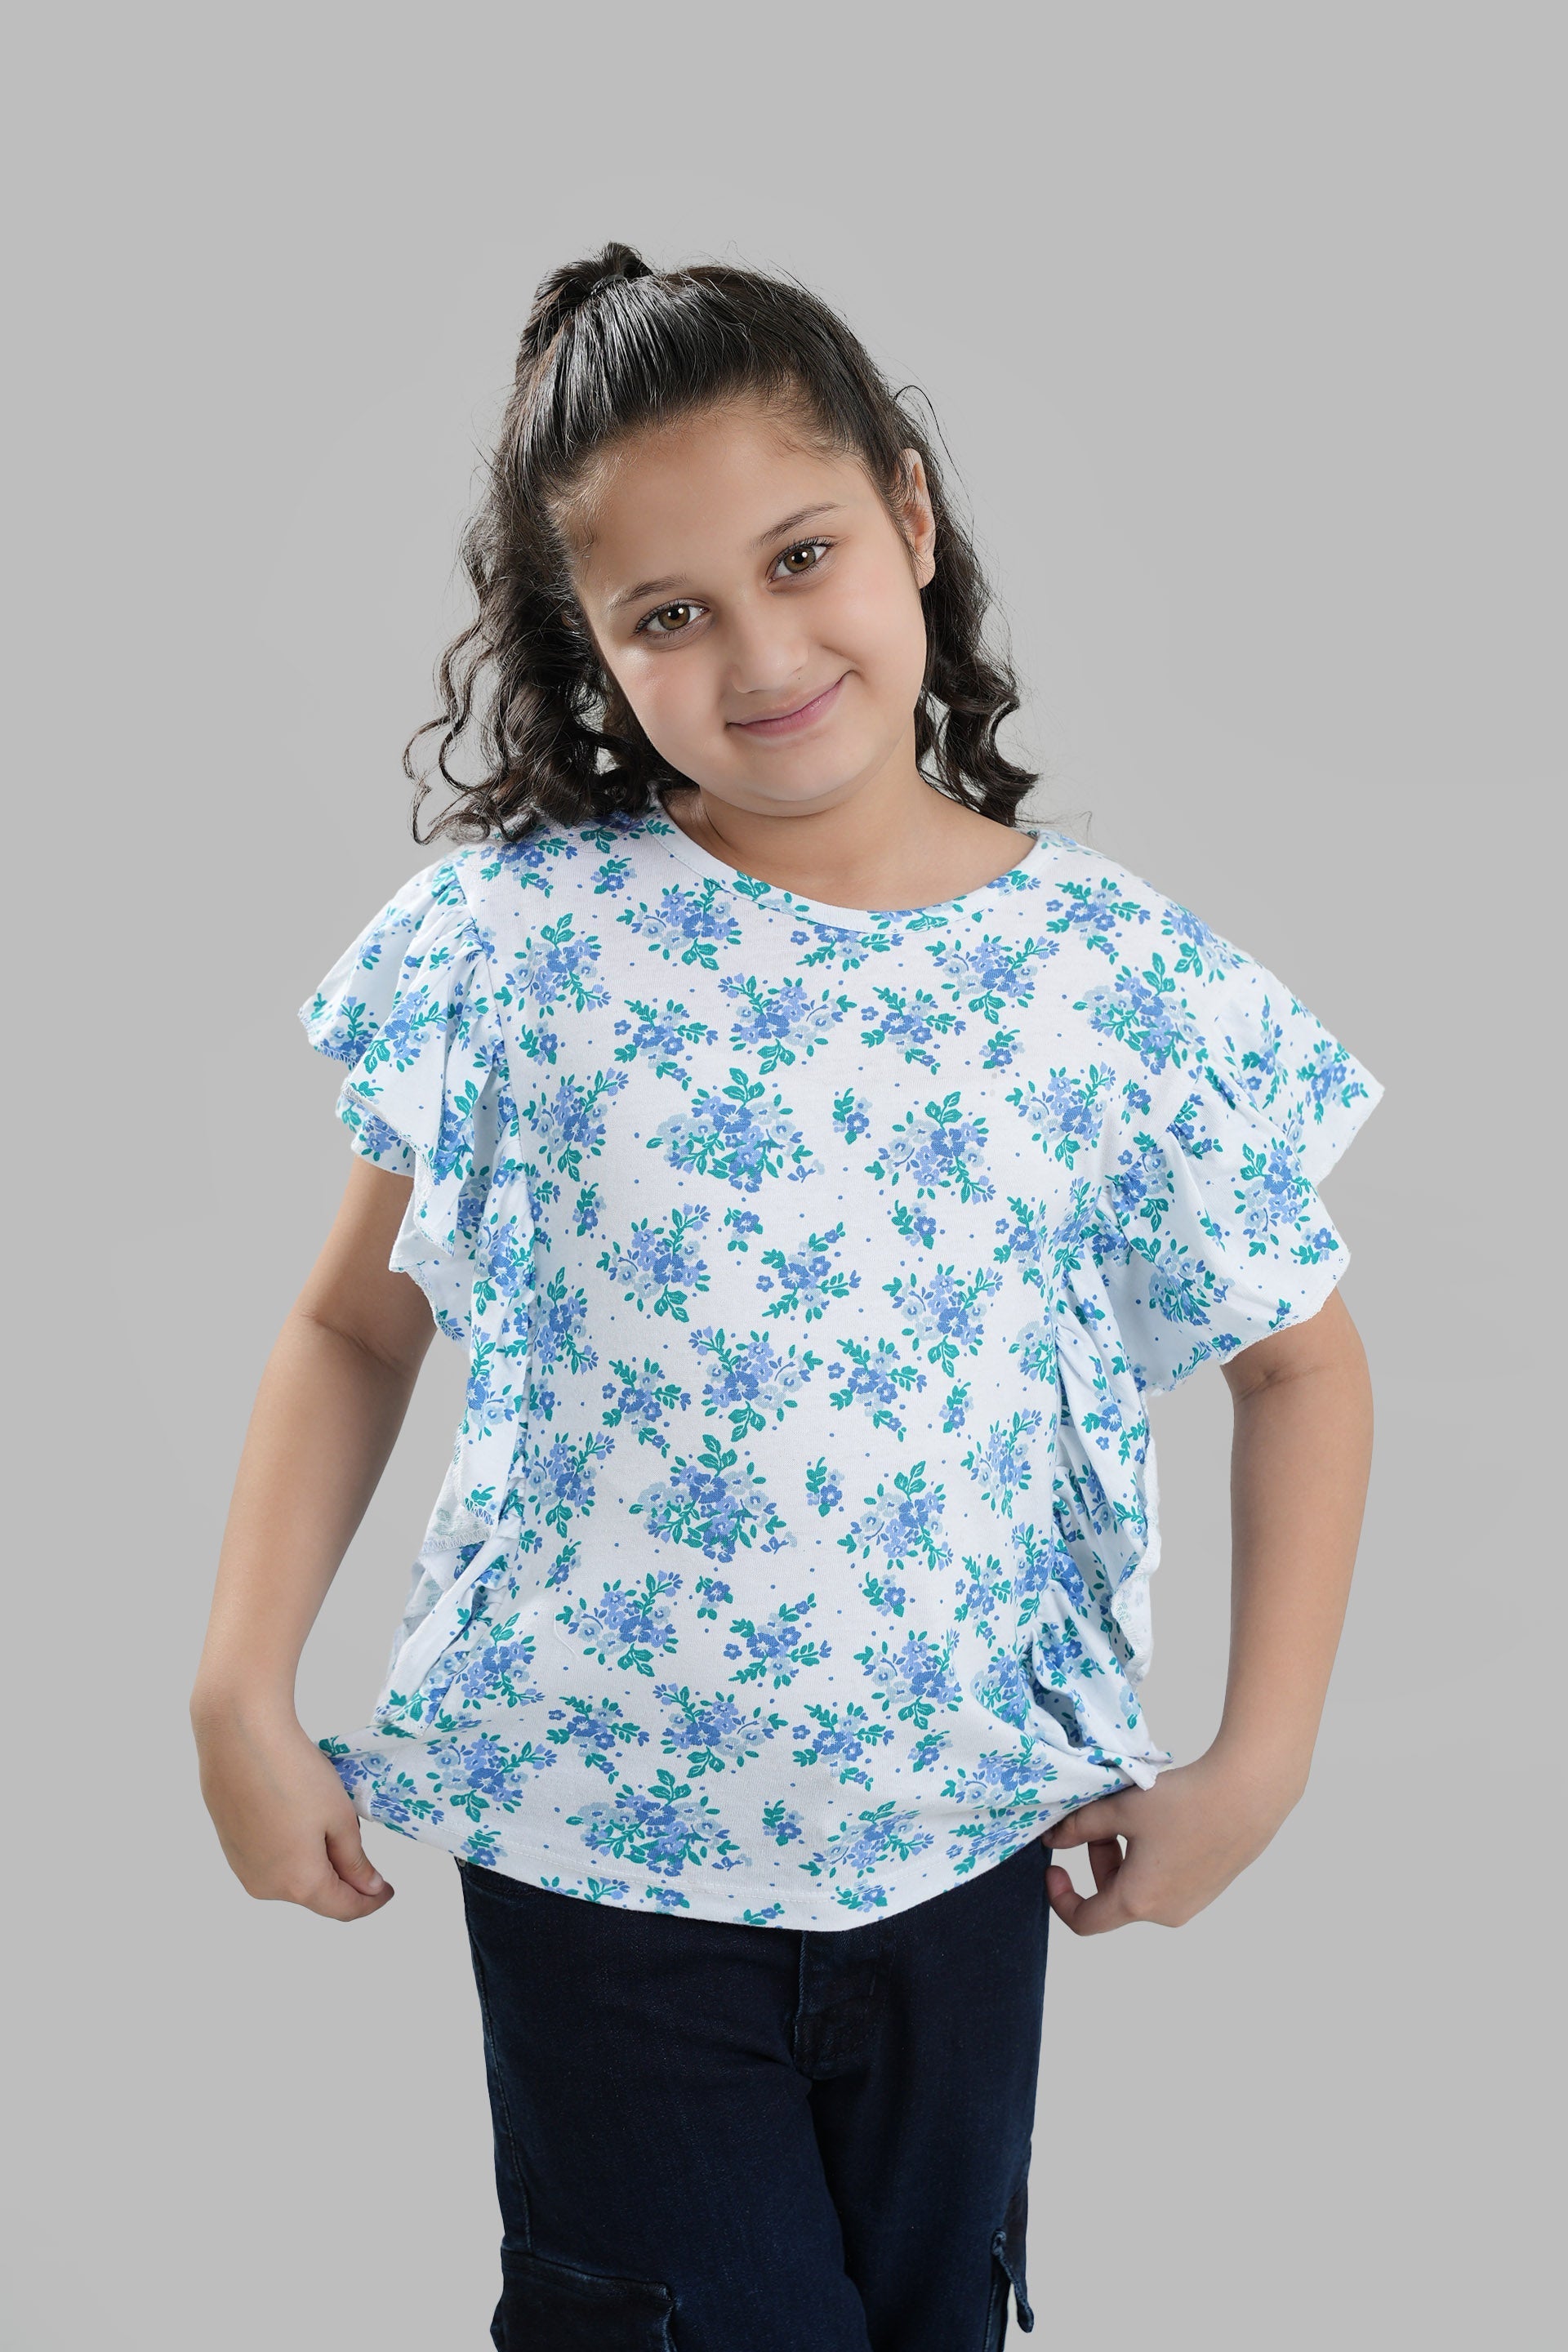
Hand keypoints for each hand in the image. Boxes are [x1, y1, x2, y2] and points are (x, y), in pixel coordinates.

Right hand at [191, 1697, 395, 1921]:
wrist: (240, 1737)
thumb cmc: (294, 1774)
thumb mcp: (340, 1817)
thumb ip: (355, 1860)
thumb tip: (367, 1888)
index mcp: (298, 1883)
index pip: (343, 1908)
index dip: (370, 1902)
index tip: (386, 1890)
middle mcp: (265, 1886)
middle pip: (315, 1894)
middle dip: (343, 1880)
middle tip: (363, 1852)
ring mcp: (243, 1868)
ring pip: (291, 1878)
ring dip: (315, 1864)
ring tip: (329, 1828)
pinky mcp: (230, 1847)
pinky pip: (269, 1860)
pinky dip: (290, 1850)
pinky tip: (297, 1820)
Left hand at [1040, 1746, 1303, 1933]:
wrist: (1247, 1796)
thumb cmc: (1184, 1803)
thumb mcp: (1121, 1808)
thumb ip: (1080, 1826)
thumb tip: (1053, 1839)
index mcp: (1137, 1901)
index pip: (1084, 1920)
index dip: (1060, 1897)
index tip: (1054, 1868)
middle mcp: (1165, 1913)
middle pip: (1112, 1896)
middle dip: (1099, 1857)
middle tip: (1105, 1817)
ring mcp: (1190, 1904)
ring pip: (1139, 1887)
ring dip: (1125, 1856)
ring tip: (1137, 1813)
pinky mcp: (1207, 1889)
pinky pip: (1165, 1882)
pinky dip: (1151, 1858)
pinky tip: (1164, 1822)